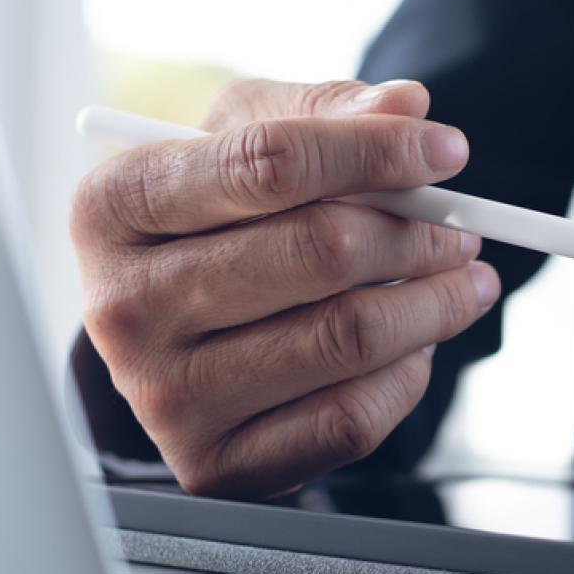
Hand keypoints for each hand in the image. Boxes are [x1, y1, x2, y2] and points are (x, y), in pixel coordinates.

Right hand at [69, 79, 498, 499]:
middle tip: (459, 226)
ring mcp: (164, 397)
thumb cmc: (215, 216)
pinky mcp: (212, 465)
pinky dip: (406, 375)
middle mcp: (122, 307)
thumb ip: (324, 112)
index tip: (447, 151)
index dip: (374, 151)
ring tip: (458, 279)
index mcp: (113, 205)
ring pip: (348, 338)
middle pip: (318, 252)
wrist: (172, 331)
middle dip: (417, 233)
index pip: (267, 163)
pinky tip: (412, 345)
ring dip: (434, 303)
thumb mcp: (247, 136)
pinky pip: (350, 419)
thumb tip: (405, 108)